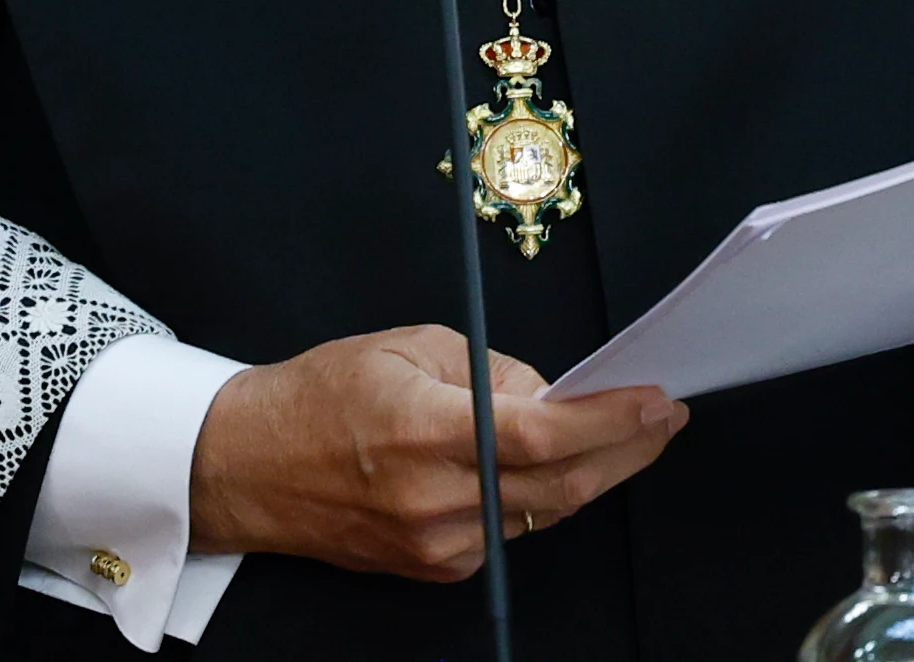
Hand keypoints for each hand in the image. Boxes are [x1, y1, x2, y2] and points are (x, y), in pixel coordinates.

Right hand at [188, 326, 684, 577]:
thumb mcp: (411, 347)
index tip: (658, 400)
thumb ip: (494, 371)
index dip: (612, 420)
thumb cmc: (321, 396)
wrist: (248, 468)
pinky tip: (548, 465)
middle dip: (629, 448)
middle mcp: (435, 497)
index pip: (545, 434)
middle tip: (665, 416)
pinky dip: (537, 494)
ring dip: (592, 471)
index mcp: (428, 431)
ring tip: (625, 431)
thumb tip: (554, 395)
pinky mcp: (435, 566)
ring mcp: (437, 542)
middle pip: (563, 483)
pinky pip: (510, 529)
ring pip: (545, 509)